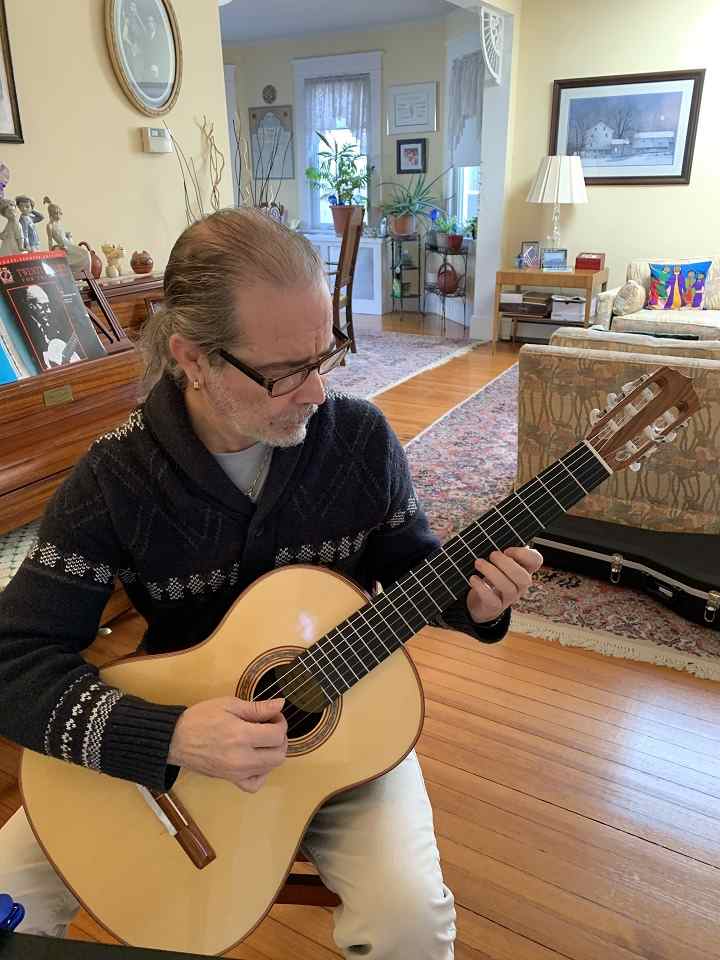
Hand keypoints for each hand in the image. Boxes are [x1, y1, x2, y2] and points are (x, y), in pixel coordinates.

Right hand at [168, 697, 286, 792]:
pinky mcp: (229, 780)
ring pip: (271, 768)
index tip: (272, 716)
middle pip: (278, 754)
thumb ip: (257, 707)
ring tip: (262, 740)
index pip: (277, 735)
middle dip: (280, 738)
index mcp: (241, 736)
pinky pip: (255, 784)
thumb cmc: (200, 718)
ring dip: (273, 753)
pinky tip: (256, 761)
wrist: (175, 739)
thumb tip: (281, 705)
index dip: (280, 722)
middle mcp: (242, 758)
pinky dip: (261, 774)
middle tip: (270, 726)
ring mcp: (236, 772)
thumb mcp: (229, 704)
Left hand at [466, 547, 542, 623]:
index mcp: (523, 570)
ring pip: (508, 588)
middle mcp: (519, 586)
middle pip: (524, 578)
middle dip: (507, 564)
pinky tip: (473, 578)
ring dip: (492, 573)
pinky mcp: (494, 607)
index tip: (508, 549)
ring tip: (478, 563)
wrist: (479, 601)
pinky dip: (482, 588)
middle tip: (492, 554)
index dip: (525, 554)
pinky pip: (492, 600)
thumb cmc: (491, 576)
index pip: (536, 561)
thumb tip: (494, 539)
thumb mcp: (498, 562)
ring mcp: (508, 598)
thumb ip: (500, 551)